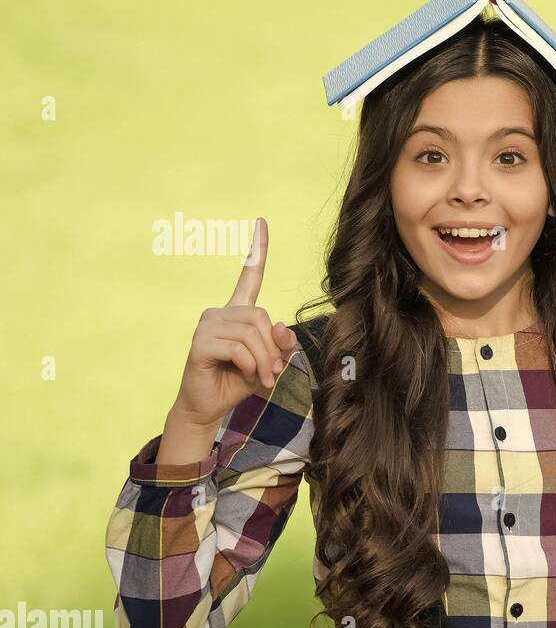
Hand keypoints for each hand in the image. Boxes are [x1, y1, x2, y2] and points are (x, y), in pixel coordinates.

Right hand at [169, 217, 300, 428]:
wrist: (209, 406)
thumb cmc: (239, 381)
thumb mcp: (270, 362)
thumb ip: (282, 344)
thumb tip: (283, 327)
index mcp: (238, 312)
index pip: (249, 276)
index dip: (256, 250)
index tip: (261, 222)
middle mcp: (219, 312)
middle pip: (262, 317)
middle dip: (273, 349)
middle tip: (271, 373)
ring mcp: (207, 325)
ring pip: (252, 333)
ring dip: (264, 361)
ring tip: (261, 377)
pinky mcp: (200, 343)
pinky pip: (238, 348)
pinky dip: (251, 365)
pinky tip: (246, 376)